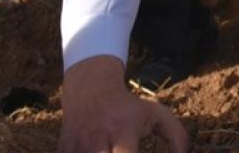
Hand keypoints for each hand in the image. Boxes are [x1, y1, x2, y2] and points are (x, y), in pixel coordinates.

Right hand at [58, 56, 187, 152]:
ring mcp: (76, 148)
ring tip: (112, 150)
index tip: (140, 152)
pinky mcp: (62, 152)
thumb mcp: (155, 113)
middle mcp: (96, 141)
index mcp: (122, 131)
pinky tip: (101, 150)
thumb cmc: (127, 107)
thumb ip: (176, 134)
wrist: (89, 91)